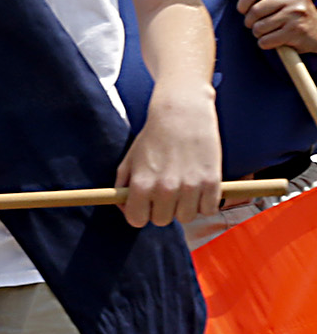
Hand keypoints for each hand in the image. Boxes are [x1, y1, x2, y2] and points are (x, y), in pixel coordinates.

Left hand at [117, 84, 220, 227]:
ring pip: (186, 218)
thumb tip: (124, 208)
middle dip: (163, 209)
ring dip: (185, 207)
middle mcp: (164, 189)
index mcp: (141, 184)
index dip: (141, 213)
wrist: (182, 113)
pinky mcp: (212, 181)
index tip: (146, 205)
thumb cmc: (153, 137)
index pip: (137, 220)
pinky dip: (205, 203)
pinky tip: (200, 189)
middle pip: (162, 221)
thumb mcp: (129, 160)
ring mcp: (190, 186)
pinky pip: (208, 210)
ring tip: (184, 189)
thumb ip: (122, 187)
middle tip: (167, 192)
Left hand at [237, 0, 316, 51]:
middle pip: (254, 11)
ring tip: (271, 32)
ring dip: (259, 34)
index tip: (244, 11)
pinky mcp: (296, 31)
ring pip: (258, 28)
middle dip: (250, 22)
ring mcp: (296, 13)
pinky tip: (277, 40)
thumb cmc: (294, 16)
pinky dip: (266, 44)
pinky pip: (265, 41)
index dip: (242, 4)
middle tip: (259, 25)